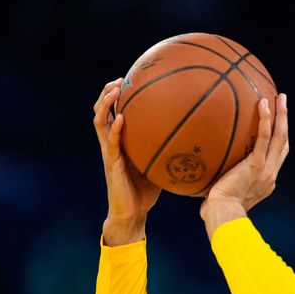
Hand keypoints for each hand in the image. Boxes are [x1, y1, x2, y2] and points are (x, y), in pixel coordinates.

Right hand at [92, 78, 161, 244]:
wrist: (132, 213)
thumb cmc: (146, 191)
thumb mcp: (158, 165)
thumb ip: (167, 150)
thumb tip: (194, 139)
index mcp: (121, 142)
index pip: (115, 113)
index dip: (117, 97)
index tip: (128, 80)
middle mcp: (111, 144)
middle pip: (102, 112)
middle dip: (107, 93)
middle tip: (118, 80)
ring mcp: (109, 152)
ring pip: (100, 122)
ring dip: (105, 105)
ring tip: (114, 90)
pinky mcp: (111, 163)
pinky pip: (111, 143)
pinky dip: (115, 129)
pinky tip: (122, 119)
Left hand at [200, 93, 288, 237]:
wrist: (223, 216)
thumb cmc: (217, 213)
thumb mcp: (221, 197)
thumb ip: (217, 184)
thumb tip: (200, 178)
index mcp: (265, 182)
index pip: (275, 158)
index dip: (277, 141)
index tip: (275, 128)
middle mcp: (270, 175)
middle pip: (283, 144)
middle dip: (285, 123)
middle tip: (283, 104)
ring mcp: (266, 170)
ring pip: (280, 137)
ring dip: (282, 116)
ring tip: (281, 97)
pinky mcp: (257, 165)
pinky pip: (263, 138)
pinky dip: (266, 120)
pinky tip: (264, 103)